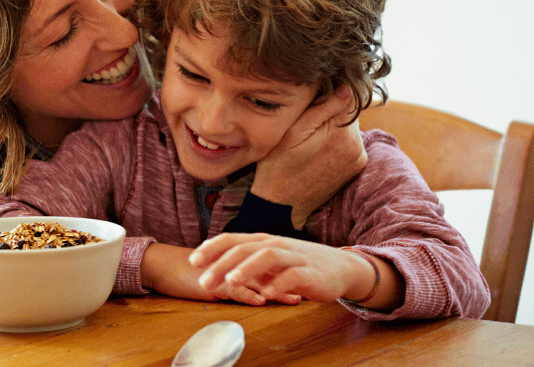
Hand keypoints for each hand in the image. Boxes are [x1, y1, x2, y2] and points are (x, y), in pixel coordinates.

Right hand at [142, 243, 300, 306]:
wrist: (163, 265)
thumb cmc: (189, 270)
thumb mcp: (216, 272)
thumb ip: (234, 274)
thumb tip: (254, 282)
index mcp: (235, 260)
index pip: (266, 265)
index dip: (284, 272)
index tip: (303, 280)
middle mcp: (233, 264)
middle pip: (267, 273)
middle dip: (287, 282)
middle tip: (307, 290)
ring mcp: (223, 273)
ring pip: (255, 282)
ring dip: (275, 291)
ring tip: (292, 298)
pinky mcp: (212, 283)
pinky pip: (232, 289)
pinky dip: (247, 294)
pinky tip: (260, 300)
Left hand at [189, 233, 391, 308]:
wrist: (341, 267)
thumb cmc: (300, 265)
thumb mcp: (271, 260)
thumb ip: (248, 261)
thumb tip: (217, 267)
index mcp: (263, 241)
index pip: (232, 239)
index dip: (211, 248)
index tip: (193, 261)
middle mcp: (277, 245)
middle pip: (245, 248)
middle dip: (222, 263)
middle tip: (205, 280)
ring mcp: (294, 257)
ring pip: (268, 256)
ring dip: (247, 268)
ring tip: (231, 282)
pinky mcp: (310, 273)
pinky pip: (293, 276)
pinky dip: (279, 284)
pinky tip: (267, 294)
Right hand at [250, 85, 364, 228]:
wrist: (282, 203)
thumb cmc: (279, 165)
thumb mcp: (293, 131)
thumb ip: (322, 109)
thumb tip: (347, 88)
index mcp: (342, 134)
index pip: (347, 98)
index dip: (329, 95)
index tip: (312, 102)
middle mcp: (357, 146)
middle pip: (348, 113)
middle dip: (330, 112)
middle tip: (305, 122)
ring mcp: (358, 159)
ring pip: (348, 128)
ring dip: (333, 127)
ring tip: (308, 138)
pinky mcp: (355, 168)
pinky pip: (349, 143)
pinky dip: (336, 141)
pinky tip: (316, 149)